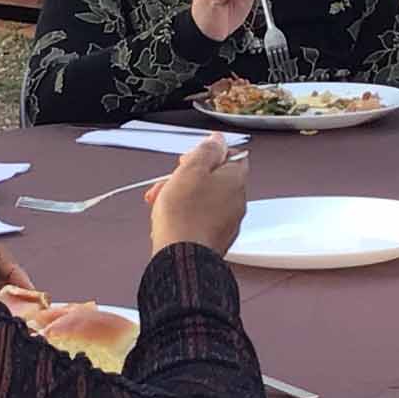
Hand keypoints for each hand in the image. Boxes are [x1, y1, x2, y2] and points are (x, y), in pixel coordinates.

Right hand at [145, 131, 248, 255]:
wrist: (182, 258)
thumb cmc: (184, 216)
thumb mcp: (191, 169)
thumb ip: (206, 150)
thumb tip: (217, 139)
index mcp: (235, 180)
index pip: (231, 156)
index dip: (207, 155)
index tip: (187, 160)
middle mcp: (237, 201)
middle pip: (214, 178)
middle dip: (188, 178)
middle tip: (169, 182)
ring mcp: (227, 222)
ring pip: (204, 199)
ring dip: (182, 197)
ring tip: (162, 203)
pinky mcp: (215, 239)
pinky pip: (201, 219)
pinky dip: (185, 216)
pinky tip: (169, 221)